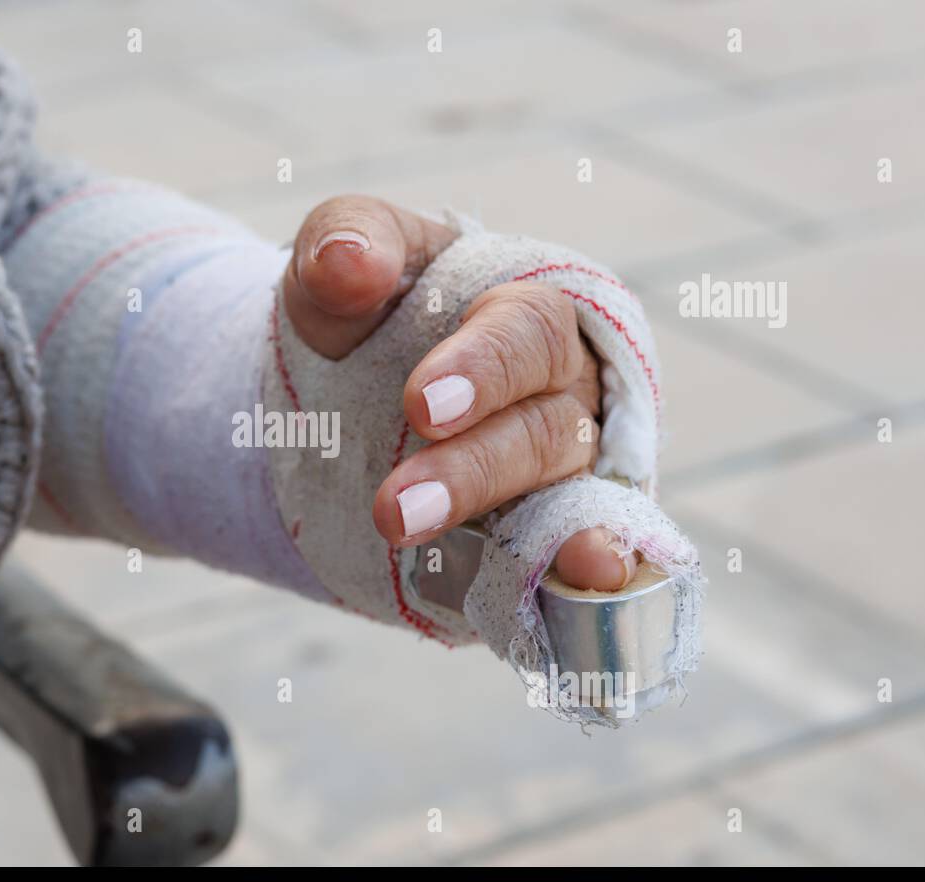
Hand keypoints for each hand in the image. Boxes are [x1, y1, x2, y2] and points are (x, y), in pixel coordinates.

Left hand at [283, 195, 636, 591]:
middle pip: (545, 433)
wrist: (343, 398)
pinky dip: (572, 583)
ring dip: (512, 541)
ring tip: (451, 565)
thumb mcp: (343, 270)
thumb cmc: (365, 317)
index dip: (483, 370)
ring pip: (561, 507)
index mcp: (527, 317)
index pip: (528, 333)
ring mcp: (557, 479)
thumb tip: (347, 263)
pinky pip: (565, 564)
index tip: (420, 405)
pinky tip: (581, 594)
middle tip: (393, 510)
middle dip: (472, 472)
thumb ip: (345, 245)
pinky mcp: (537, 541)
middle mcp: (562, 400)